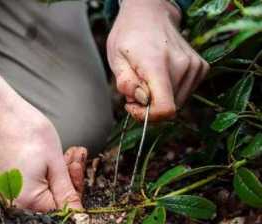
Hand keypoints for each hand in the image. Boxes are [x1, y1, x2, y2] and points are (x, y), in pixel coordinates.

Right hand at [0, 100, 86, 211]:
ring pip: (41, 191)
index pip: (63, 209)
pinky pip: (27, 184)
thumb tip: (78, 216)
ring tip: (65, 151)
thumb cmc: (24, 130)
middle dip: (68, 178)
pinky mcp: (1, 183)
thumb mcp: (54, 161)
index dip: (75, 187)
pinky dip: (40, 172)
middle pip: (51, 201)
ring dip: (56, 173)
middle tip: (74, 153)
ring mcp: (5, 194)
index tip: (79, 165)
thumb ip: (67, 192)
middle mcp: (12, 203)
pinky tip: (48, 154)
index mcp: (27, 202)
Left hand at [107, 0, 209, 120]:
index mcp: (157, 63)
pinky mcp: (201, 67)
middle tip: (135, 88)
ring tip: (146, 79)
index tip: (133, 106)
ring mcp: (194, 66)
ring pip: (177, 102)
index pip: (165, 108)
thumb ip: (126, 83)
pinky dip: (171, 91)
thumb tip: (143, 101)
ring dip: (159, 98)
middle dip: (149, 105)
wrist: (150, 14)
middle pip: (170, 108)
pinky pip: (185, 93)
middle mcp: (182, 65)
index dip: (147, 116)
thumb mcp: (115, 59)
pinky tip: (161, 75)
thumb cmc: (129, 36)